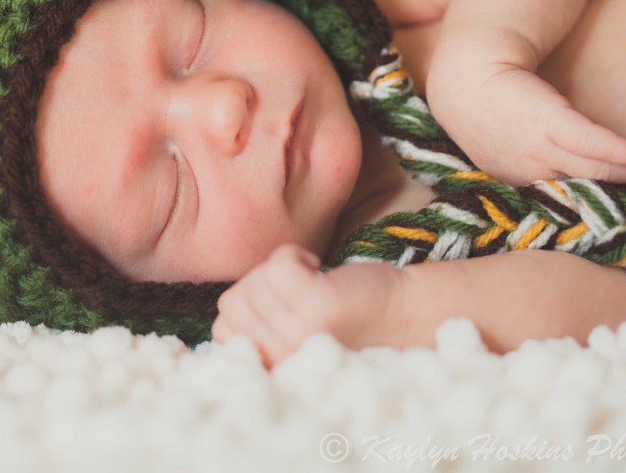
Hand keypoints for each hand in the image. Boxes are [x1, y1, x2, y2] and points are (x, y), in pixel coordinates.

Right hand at [212, 245, 408, 367]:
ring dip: (280, 268)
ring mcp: (298, 333)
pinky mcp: (318, 305)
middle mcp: (282, 358)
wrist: (405, 314)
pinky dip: (293, 254)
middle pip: (233, 301)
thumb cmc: (346, 320)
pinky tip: (317, 268)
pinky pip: (277, 264)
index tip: (281, 308)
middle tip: (298, 291)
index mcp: (273, 370)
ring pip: (254, 281)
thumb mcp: (291, 335)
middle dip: (261, 285)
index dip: (247, 306)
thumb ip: (257, 329)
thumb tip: (226, 310)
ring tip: (311, 281)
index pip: (221, 331)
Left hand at [430, 65, 625, 185]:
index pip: (571, 197)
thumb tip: (592, 166)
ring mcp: (537, 149)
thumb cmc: (495, 115)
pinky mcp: (545, 121)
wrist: (467, 80)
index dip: (607, 196)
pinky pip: (588, 142)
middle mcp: (530, 173)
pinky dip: (616, 151)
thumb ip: (547, 161)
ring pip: (595, 166)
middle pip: (589, 184)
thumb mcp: (517, 147)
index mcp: (523, 184)